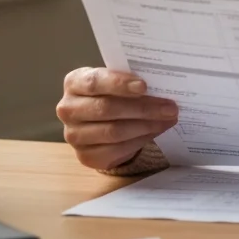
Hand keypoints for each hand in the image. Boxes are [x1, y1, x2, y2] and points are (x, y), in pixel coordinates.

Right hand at [56, 67, 178, 170]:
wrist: (98, 123)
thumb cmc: (110, 95)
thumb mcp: (115, 83)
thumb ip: (130, 82)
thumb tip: (162, 85)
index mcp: (74, 83)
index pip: (95, 82)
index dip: (119, 84)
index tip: (144, 86)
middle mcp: (68, 109)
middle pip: (107, 109)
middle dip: (143, 108)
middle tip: (170, 107)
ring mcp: (73, 135)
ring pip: (113, 131)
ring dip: (146, 125)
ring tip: (168, 118)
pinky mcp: (85, 156)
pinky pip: (116, 149)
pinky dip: (140, 140)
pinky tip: (155, 131)